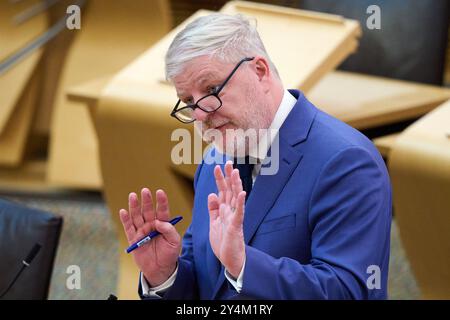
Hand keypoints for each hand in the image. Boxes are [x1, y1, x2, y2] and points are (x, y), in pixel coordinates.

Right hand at [119, 188, 180, 286]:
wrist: (160, 269)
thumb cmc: (169, 254)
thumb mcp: (174, 242)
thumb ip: (169, 230)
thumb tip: (159, 222)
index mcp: (162, 224)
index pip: (162, 210)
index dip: (161, 201)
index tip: (160, 192)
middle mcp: (151, 225)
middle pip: (148, 211)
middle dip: (146, 201)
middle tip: (145, 190)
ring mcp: (142, 231)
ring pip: (137, 216)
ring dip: (134, 206)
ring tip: (133, 196)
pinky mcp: (134, 239)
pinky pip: (128, 228)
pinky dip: (125, 220)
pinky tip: (123, 211)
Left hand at [208, 161, 246, 278]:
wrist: (230, 259)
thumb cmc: (223, 242)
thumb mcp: (214, 223)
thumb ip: (213, 209)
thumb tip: (212, 194)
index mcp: (225, 210)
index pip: (222, 191)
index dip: (220, 179)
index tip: (217, 166)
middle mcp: (231, 211)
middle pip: (230, 190)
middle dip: (228, 176)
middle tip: (227, 162)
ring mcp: (235, 217)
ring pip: (235, 197)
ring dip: (235, 184)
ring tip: (235, 172)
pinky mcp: (237, 225)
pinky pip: (239, 212)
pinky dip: (241, 202)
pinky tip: (242, 193)